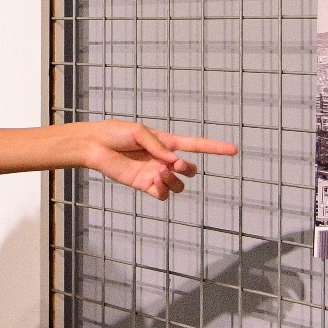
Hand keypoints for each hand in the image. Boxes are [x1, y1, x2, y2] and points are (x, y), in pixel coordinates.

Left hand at [68, 120, 236, 199]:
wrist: (94, 145)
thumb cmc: (115, 133)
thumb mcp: (139, 132)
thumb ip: (158, 146)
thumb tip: (173, 161)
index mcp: (166, 142)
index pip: (195, 146)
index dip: (215, 148)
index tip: (234, 150)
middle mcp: (163, 160)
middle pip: (189, 171)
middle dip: (187, 169)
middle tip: (175, 164)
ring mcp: (154, 174)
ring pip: (177, 185)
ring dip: (173, 181)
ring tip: (159, 173)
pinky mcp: (143, 185)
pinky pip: (161, 194)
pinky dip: (162, 190)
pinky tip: (154, 182)